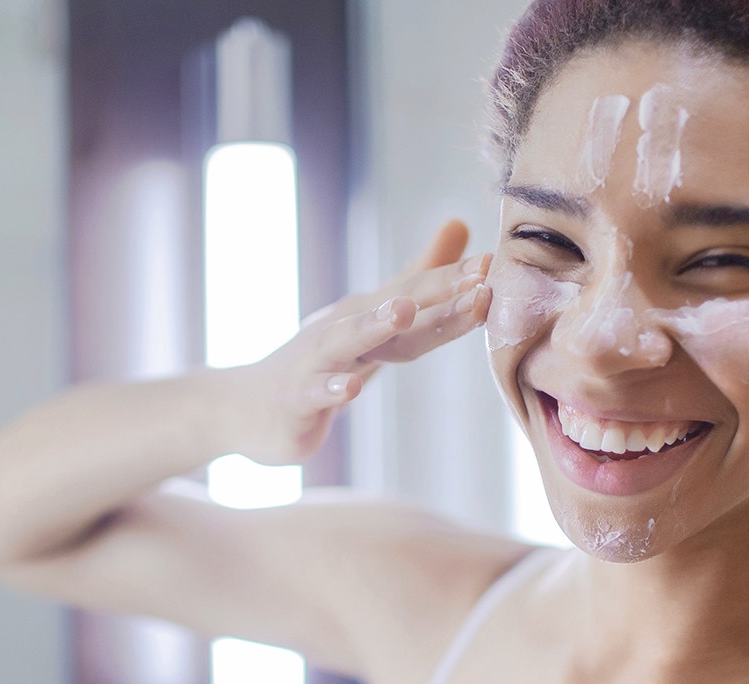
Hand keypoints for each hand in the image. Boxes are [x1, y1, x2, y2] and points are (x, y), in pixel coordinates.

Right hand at [219, 220, 492, 464]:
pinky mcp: (298, 398)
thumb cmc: (325, 360)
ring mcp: (317, 361)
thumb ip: (419, 274)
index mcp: (371, 313)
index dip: (459, 281)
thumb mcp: (375, 316)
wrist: (251, 407)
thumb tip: (459, 222)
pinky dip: (332, 389)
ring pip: (348, 340)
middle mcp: (346, 327)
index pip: (422, 293)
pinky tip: (352, 387)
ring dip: (375, 325)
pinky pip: (316, 392)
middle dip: (436, 293)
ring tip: (406, 311)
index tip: (496, 263)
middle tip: (476, 276)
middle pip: (396, 308)